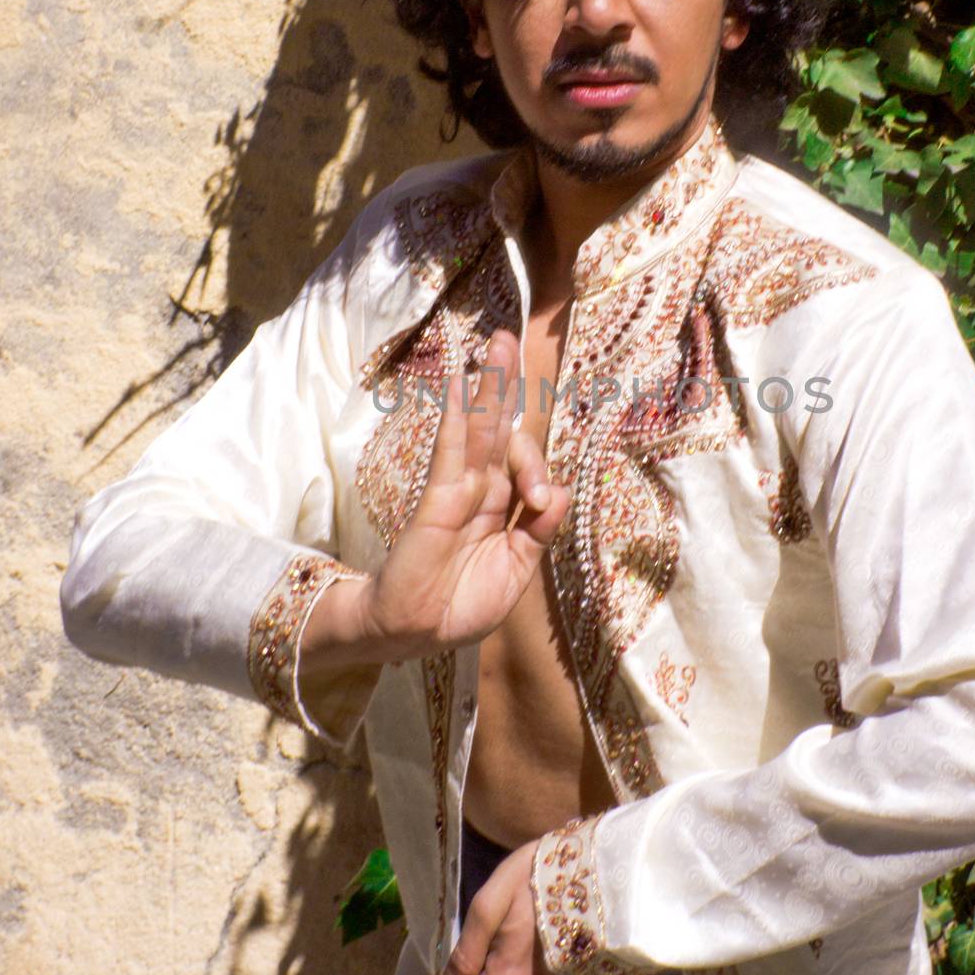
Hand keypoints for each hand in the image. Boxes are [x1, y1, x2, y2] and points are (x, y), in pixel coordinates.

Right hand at [361, 329, 571, 656]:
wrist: (414, 634)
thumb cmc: (461, 607)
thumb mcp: (516, 572)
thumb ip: (538, 532)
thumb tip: (560, 491)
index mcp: (502, 507)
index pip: (525, 463)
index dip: (538, 468)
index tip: (540, 499)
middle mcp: (482, 489)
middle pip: (499, 428)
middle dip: (507, 386)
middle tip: (509, 340)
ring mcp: (458, 488)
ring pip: (479, 427)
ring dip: (488, 385)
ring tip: (497, 344)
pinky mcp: (437, 496)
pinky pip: (451, 449)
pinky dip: (456, 415)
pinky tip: (459, 379)